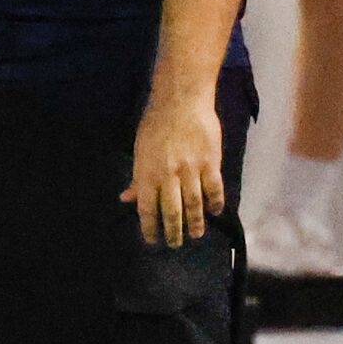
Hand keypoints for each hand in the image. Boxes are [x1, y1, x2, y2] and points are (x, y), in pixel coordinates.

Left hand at [123, 87, 222, 247]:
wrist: (182, 99)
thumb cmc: (156, 123)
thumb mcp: (140, 149)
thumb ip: (138, 177)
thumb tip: (126, 198)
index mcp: (148, 173)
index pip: (147, 209)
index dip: (149, 228)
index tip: (152, 240)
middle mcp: (169, 175)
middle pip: (172, 212)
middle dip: (173, 232)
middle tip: (175, 244)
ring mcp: (191, 170)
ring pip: (194, 205)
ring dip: (195, 224)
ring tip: (195, 234)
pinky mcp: (211, 162)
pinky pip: (215, 189)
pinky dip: (215, 203)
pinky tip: (215, 212)